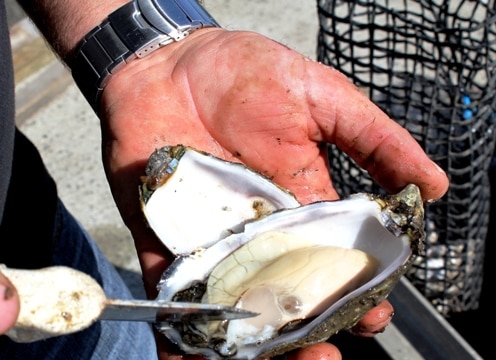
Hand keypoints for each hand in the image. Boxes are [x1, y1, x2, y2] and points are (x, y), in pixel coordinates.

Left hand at [99, 29, 448, 358]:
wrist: (168, 62)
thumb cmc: (244, 72)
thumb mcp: (322, 97)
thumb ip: (374, 139)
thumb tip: (432, 187)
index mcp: (301, 205)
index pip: (334, 260)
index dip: (353, 292)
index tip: (370, 313)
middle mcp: (258, 232)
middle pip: (286, 294)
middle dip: (305, 330)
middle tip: (321, 355)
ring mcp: (210, 239)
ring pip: (233, 305)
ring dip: (249, 342)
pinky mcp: (163, 238)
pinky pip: (170, 291)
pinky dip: (179, 329)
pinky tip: (187, 358)